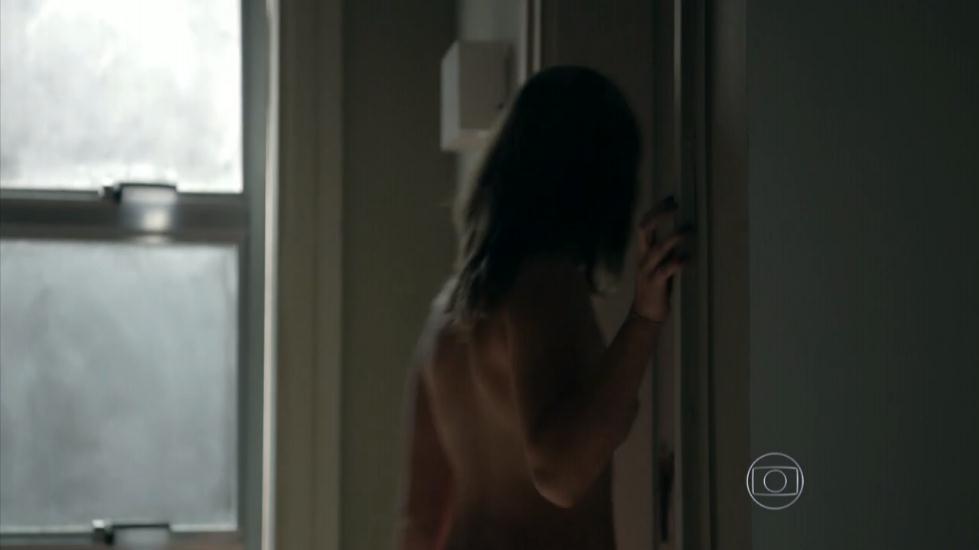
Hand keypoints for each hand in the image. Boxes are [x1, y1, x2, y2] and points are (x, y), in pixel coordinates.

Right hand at [631, 196, 688, 322]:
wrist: (645, 315)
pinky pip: (665, 270)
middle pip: (644, 230)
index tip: (671, 198)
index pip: (644, 225)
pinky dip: (677, 262)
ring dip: (673, 238)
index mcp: (643, 252)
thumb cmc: (656, 288)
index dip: (656, 210)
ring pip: (657, 249)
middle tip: (675, 206)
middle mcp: (642, 258)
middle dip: (658, 215)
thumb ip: (665, 251)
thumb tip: (681, 233)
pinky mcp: (655, 284)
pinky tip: (687, 257)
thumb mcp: (658, 265)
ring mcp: (647, 271)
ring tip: (688, 229)